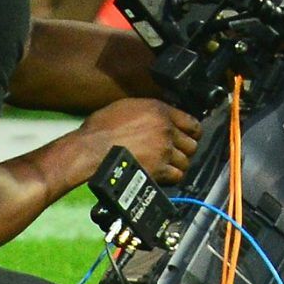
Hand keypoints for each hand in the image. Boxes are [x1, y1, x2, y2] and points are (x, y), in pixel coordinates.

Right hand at [77, 97, 201, 184]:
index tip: (190, 137)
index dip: (192, 132)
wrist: (91, 148)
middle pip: (192, 144)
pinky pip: (176, 176)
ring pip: (186, 161)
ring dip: (178, 164)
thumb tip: (160, 117)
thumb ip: (150, 111)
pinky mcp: (158, 170)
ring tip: (167, 166)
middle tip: (176, 153)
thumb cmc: (102, 127)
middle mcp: (166, 129)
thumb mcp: (128, 106)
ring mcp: (164, 150)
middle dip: (185, 150)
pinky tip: (162, 175)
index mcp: (160, 111)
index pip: (192, 122)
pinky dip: (171, 177)